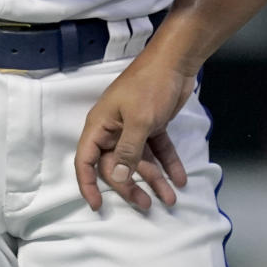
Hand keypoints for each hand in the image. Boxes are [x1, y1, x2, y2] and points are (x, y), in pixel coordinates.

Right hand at [75, 49, 196, 211]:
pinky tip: (180, 179)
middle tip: (147, 204)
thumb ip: (128, 151)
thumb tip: (118, 179)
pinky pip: (157, 149)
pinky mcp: (153, 125)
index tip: (98, 205)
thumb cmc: (150, 86)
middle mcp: (114, 128)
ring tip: (170, 198)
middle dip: (130, 186)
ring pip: (140, 160)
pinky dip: (168, 163)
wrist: (176, 61)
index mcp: (101, 125)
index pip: (86, 160)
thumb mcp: (139, 120)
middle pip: (116, 165)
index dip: (88, 184)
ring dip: (154, 179)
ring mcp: (134, 127)